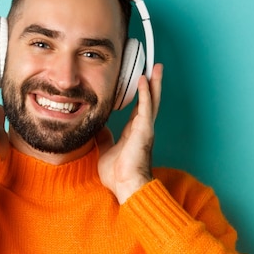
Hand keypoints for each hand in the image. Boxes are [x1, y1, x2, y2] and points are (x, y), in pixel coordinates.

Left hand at [96, 63, 163, 203]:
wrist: (126, 187)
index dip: (140, 95)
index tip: (140, 81)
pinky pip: (145, 107)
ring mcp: (145, 128)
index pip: (138, 108)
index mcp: (134, 132)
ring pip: (152, 100)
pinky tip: (143, 80)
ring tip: (156, 67)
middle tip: (154, 67)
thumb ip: (104, 138)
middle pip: (149, 100)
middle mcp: (142, 128)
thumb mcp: (106, 150)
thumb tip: (97, 129)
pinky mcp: (144, 130)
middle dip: (152, 83)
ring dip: (154, 83)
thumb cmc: (118, 174)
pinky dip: (145, 92)